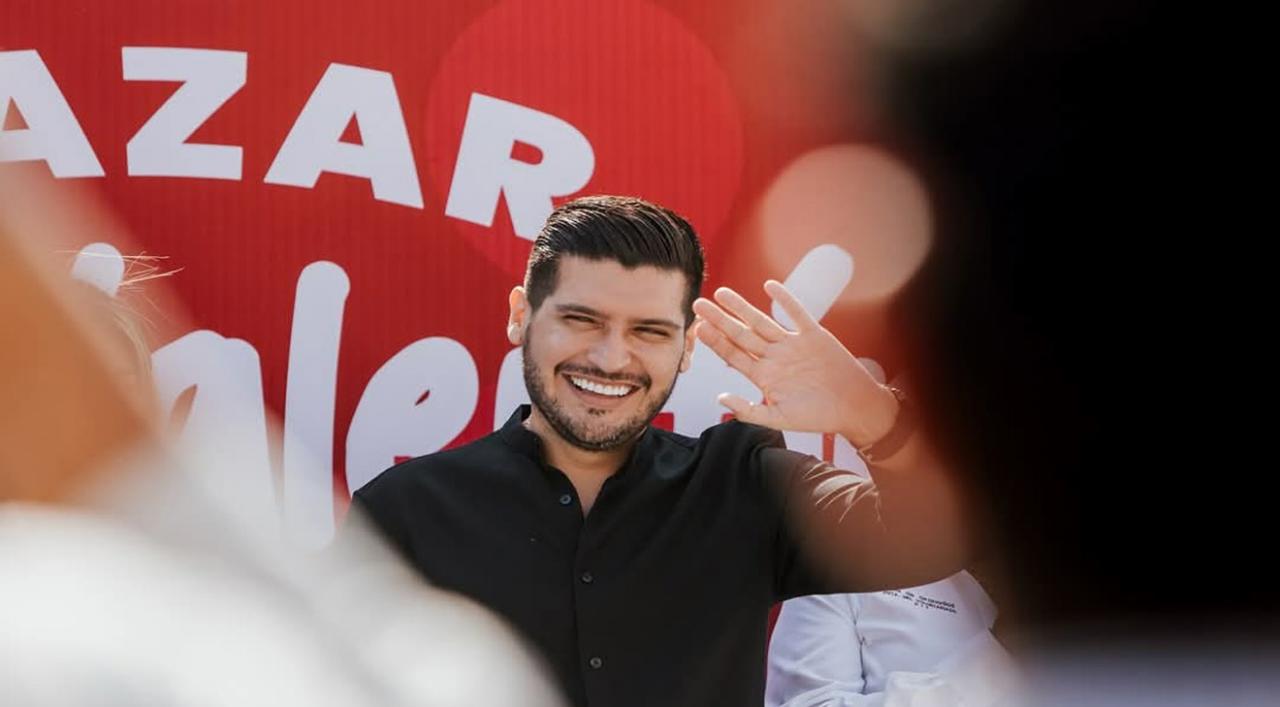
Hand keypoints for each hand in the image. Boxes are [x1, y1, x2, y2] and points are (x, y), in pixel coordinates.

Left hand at [691, 280, 897, 446]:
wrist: (854, 408)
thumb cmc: (818, 417)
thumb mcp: (780, 418)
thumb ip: (750, 410)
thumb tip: (720, 399)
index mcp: (764, 376)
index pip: (733, 355)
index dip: (715, 341)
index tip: (697, 329)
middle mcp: (774, 357)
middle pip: (742, 335)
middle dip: (720, 320)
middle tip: (698, 305)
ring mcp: (793, 344)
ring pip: (762, 321)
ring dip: (742, 307)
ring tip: (722, 293)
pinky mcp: (814, 335)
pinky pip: (797, 313)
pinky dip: (785, 299)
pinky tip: (769, 286)